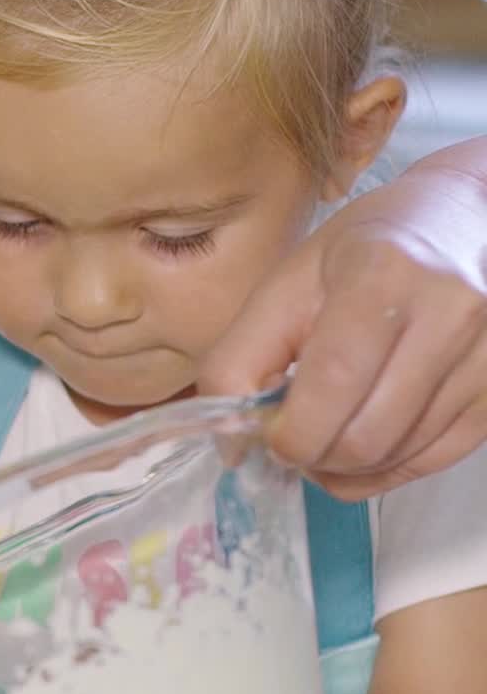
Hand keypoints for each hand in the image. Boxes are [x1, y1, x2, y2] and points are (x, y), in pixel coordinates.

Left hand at [199, 140, 486, 499]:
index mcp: (383, 274)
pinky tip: (360, 438)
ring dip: (343, 464)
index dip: (288, 431)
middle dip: (310, 454)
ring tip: (324, 428)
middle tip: (291, 435)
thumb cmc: (362, 252)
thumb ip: (240, 359)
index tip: (267, 433)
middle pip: (364, 436)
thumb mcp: (286, 284)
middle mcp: (449, 314)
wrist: (463, 223)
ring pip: (395, 458)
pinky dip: (381, 469)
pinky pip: (430, 463)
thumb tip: (231, 446)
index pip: (332, 383)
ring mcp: (485, 357)